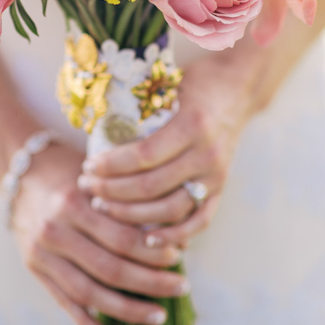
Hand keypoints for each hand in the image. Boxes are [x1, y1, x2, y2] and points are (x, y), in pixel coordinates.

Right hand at [11, 142, 189, 324]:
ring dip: (127, 309)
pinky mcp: (35, 270)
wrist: (22, 174)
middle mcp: (54, 231)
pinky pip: (63, 302)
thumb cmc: (71, 172)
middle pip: (109, 269)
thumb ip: (124, 205)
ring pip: (89, 292)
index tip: (179, 257)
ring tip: (158, 315)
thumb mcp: (96, 179)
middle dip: (150, 283)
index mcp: (72, 204)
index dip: (153, 252)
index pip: (121, 237)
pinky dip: (85, 323)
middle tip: (181, 287)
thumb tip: (171, 238)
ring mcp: (41, 254)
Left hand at [77, 53, 257, 247]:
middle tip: (88, 186)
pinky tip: (146, 239)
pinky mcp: (221, 190)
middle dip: (113, 191)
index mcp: (192, 125)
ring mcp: (216, 176)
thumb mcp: (168, 88)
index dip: (112, 166)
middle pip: (151, 186)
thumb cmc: (194, 85)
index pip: (144, 155)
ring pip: (169, 209)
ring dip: (132, 214)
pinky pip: (198, 221)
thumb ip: (140, 110)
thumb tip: (94, 131)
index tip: (88, 166)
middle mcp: (207, 153)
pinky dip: (173, 236)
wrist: (236, 91)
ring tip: (104, 206)